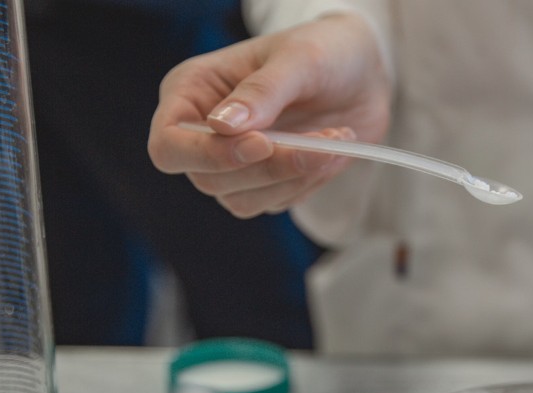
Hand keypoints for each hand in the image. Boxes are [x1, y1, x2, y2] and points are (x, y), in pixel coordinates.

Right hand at [147, 14, 391, 218]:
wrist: (363, 74)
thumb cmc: (322, 52)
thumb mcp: (297, 59)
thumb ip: (261, 91)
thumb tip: (222, 126)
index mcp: (192, 91)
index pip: (169, 145)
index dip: (207, 155)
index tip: (261, 143)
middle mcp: (204, 133)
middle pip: (208, 180)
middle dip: (266, 169)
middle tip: (319, 143)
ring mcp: (233, 163)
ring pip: (242, 200)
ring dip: (291, 178)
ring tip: (333, 141)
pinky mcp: (267, 182)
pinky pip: (277, 202)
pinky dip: (307, 183)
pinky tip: (330, 152)